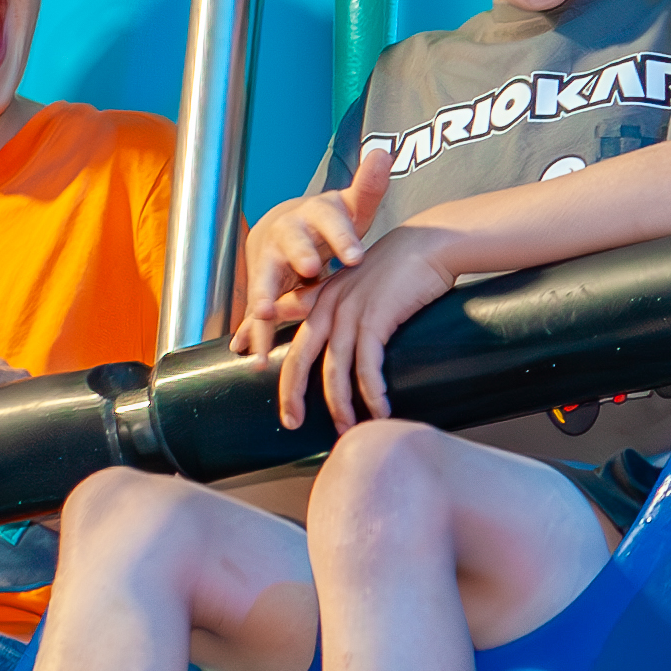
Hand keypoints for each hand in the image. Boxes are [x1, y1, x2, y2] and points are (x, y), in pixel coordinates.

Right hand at [233, 145, 388, 345]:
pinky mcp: (261, 288)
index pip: (331, 220)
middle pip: (292, 244)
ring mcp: (268, 262)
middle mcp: (287, 234)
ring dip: (264, 296)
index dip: (342, 237)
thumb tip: (382, 151)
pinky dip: (252, 331)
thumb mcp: (351, 204)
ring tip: (264, 314)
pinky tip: (249, 351)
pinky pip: (256, 311)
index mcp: (314, 215)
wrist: (287, 229)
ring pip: (266, 279)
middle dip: (298, 256)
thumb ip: (368, 185)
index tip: (357, 255)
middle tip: (308, 270)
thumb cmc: (328, 221)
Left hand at [270, 215, 463, 431]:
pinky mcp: (376, 319)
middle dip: (292, 394)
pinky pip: (367, 365)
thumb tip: (319, 318)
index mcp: (320, 295)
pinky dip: (372, 391)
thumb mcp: (357, 280)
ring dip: (341, 404)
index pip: (283, 323)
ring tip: (347, 427)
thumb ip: (335, 300)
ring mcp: (350, 312)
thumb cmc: (398, 265)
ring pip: (335, 369)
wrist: (430, 243)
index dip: (260, 343)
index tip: (240, 353)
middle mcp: (327, 304)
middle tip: (292, 422)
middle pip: (299, 357)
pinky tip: (380, 408)